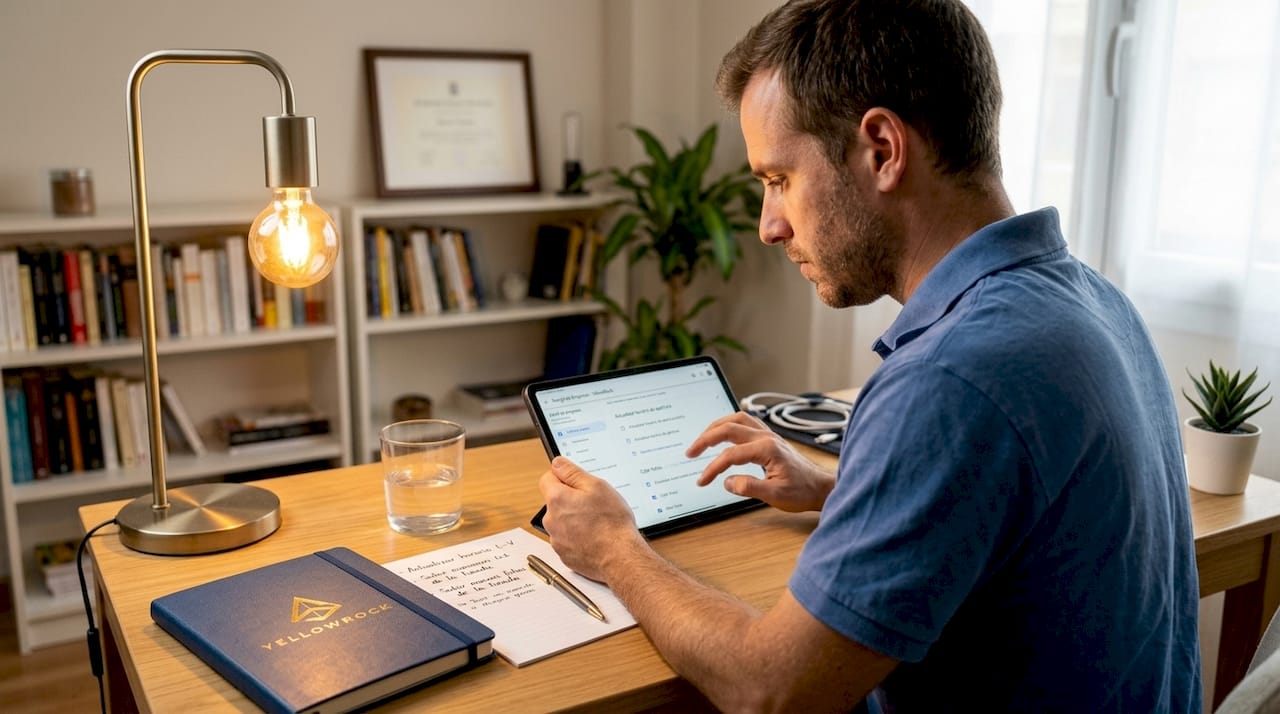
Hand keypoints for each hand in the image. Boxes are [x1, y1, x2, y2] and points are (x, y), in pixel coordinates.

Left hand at [538, 456, 646, 581]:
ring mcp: (556, 539)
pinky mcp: (564, 554)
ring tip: (597, 522)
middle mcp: (551, 520)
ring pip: (561, 521)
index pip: (547, 478)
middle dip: (570, 499)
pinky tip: (595, 537)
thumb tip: (557, 463)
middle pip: (555, 501)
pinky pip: (568, 539)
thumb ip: (572, 472)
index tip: (577, 482)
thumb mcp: (597, 486)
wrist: (619, 557)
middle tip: (593, 503)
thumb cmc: (611, 522)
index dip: (563, 477)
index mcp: (556, 499)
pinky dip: (578, 537)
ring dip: (574, 519)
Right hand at [686, 411, 834, 511]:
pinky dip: (730, 424)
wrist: (820, 488)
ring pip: (737, 419)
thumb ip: (749, 487)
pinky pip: (745, 422)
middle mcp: (767, 437)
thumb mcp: (775, 495)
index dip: (712, 468)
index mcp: (767, 449)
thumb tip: (727, 481)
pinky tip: (723, 431)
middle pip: (728, 428)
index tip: (702, 481)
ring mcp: (768, 435)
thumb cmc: (802, 491)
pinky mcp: (769, 438)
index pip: (730, 455)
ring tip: (702, 439)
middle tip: (691, 451)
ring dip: (716, 426)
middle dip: (706, 438)